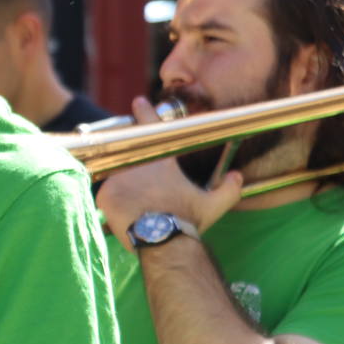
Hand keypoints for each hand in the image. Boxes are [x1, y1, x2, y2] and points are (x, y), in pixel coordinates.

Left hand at [96, 96, 242, 251]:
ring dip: (123, 185)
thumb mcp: (213, 205)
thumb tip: (238, 176)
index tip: (139, 101)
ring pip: (117, 176)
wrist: (163, 242)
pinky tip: (126, 214)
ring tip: (135, 202)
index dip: (145, 113)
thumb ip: (228, 189)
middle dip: (129, 154)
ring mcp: (118, 179)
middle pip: (129, 152)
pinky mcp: (104, 195)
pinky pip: (106, 195)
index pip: (152, 129)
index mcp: (162, 162)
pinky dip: (114, 203)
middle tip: (131, 162)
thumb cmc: (187, 221)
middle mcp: (137, 165)